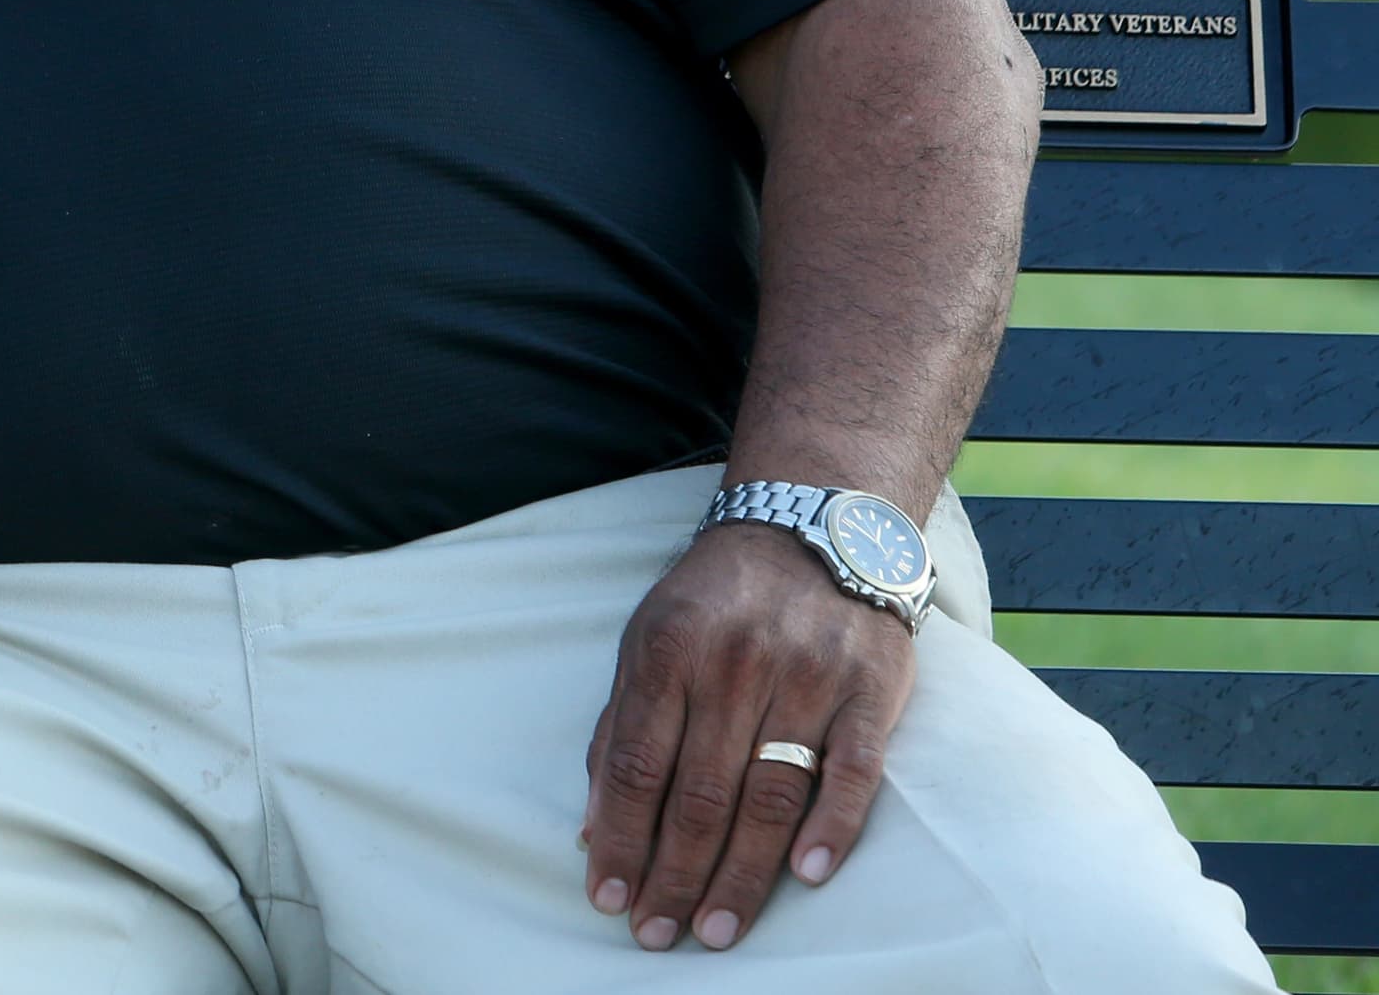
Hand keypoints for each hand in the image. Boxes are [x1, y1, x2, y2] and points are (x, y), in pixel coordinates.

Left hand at [583, 518, 914, 952]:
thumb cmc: (716, 598)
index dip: (620, 838)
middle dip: (674, 874)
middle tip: (658, 935)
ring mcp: (807, 677)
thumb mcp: (647, 640)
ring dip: (743, 873)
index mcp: (667, 650)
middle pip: (700, 792)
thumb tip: (591, 824)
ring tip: (718, 928)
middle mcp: (735, 664)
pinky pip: (853, 770)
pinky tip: (808, 875)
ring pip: (770, 793)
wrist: (813, 527)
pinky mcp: (870, 690)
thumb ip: (620, 728)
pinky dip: (833, 826)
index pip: (636, 765)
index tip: (608, 897)